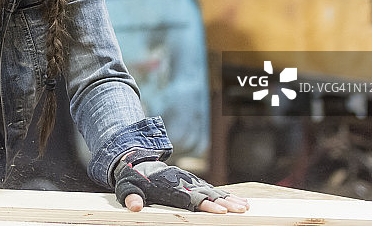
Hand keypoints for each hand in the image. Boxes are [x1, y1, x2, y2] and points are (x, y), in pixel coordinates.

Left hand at [114, 150, 248, 212]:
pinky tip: (238, 201)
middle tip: (240, 210)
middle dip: (224, 203)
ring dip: (228, 199)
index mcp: (169, 187)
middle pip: (206, 194)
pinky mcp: (192, 182)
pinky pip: (211, 189)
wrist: (137, 161)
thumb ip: (131, 197)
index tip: (220, 210)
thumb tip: (134, 207)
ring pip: (212, 190)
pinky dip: (225, 195)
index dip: (205, 204)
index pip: (190, 198)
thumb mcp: (126, 188)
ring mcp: (189, 181)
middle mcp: (182, 182)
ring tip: (244, 207)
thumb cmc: (133, 179)